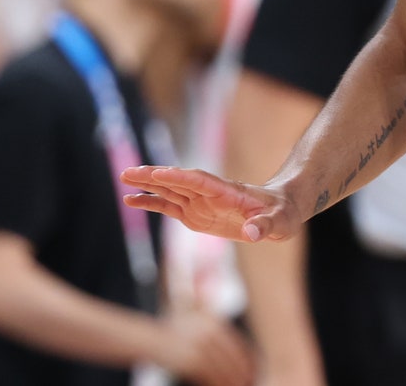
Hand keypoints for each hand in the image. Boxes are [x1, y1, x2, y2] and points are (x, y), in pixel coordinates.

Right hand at [122, 167, 301, 242]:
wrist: (280, 211)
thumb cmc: (282, 214)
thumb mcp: (280, 222)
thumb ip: (265, 226)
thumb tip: (252, 233)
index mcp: (229, 191)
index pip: (201, 181)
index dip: (180, 178)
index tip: (159, 174)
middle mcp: (210, 194)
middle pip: (178, 182)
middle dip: (155, 177)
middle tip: (129, 172)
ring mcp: (201, 203)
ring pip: (170, 191)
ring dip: (147, 186)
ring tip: (123, 181)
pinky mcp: (196, 215)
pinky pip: (170, 207)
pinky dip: (152, 203)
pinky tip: (132, 200)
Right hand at [157, 310, 252, 385]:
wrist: (146, 340)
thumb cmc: (169, 332)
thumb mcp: (190, 320)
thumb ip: (209, 324)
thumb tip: (232, 344)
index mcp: (213, 322)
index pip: (238, 343)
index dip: (248, 359)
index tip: (255, 371)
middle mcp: (209, 332)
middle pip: (234, 357)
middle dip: (244, 373)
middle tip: (251, 383)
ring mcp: (200, 347)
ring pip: (224, 369)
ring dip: (233, 382)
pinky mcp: (192, 361)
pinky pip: (210, 377)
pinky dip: (218, 385)